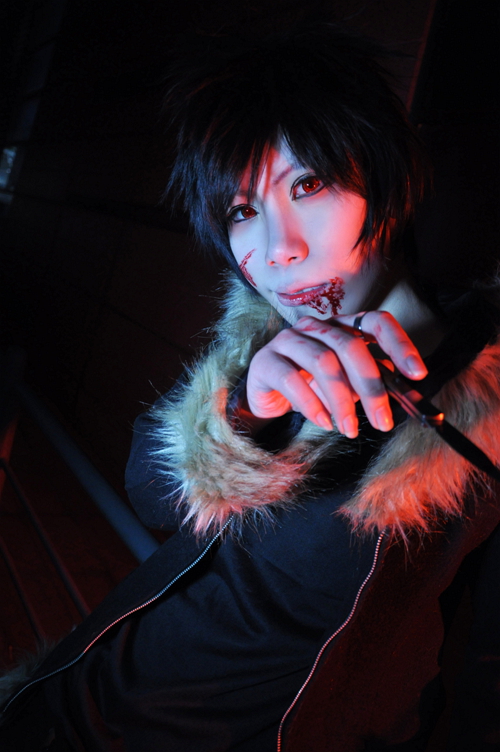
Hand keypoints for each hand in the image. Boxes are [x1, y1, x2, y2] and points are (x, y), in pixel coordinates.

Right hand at [245, 311, 427, 437]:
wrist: (266, 396)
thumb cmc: (311, 387)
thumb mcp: (346, 384)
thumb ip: (370, 381)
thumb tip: (402, 388)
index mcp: (341, 327)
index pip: (376, 321)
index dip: (399, 344)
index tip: (418, 374)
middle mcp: (315, 327)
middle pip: (350, 346)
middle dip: (371, 387)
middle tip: (383, 421)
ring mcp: (288, 340)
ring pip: (323, 362)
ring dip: (341, 401)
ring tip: (349, 429)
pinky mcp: (266, 361)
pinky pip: (292, 380)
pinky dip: (312, 405)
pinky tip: (324, 422)